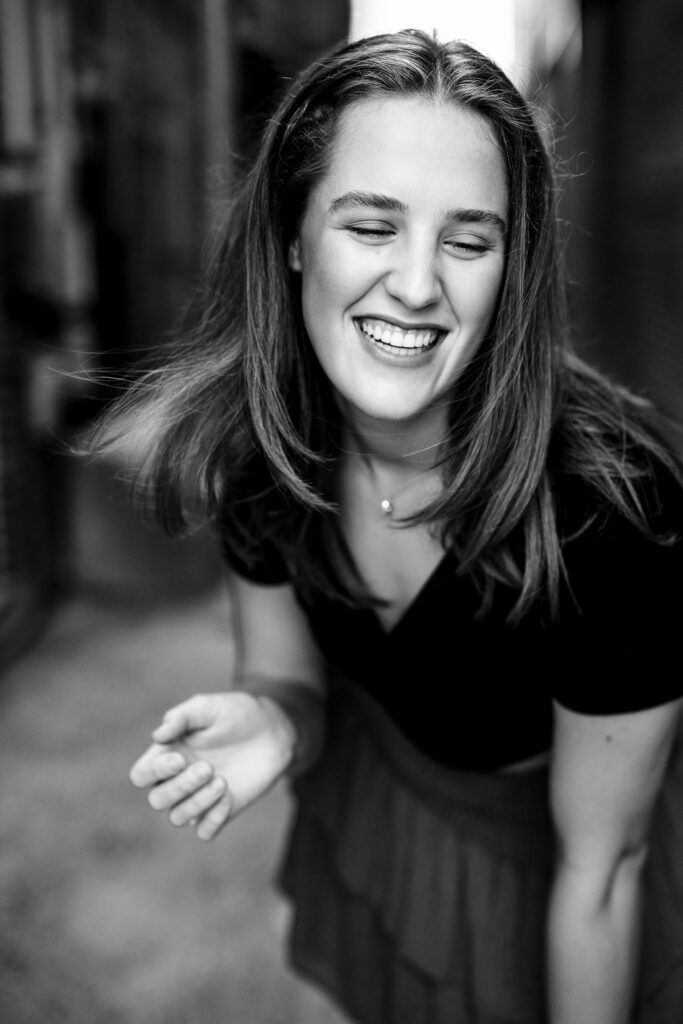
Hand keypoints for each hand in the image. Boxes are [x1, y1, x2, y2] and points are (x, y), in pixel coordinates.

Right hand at [129, 691, 296, 840]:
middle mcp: (178, 779)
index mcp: (167, 754)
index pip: (141, 775)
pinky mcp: (221, 811)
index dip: (154, 772)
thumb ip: (181, 717)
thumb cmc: (234, 714)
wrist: (271, 729)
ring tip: (222, 782)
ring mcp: (199, 798)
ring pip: (178, 817)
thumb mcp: (207, 707)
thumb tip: (157, 736)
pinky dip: (213, 820)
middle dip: (180, 787)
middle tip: (208, 768)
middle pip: (157, 800)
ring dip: (197, 803)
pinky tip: (229, 797)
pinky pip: (204, 832)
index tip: (181, 759)